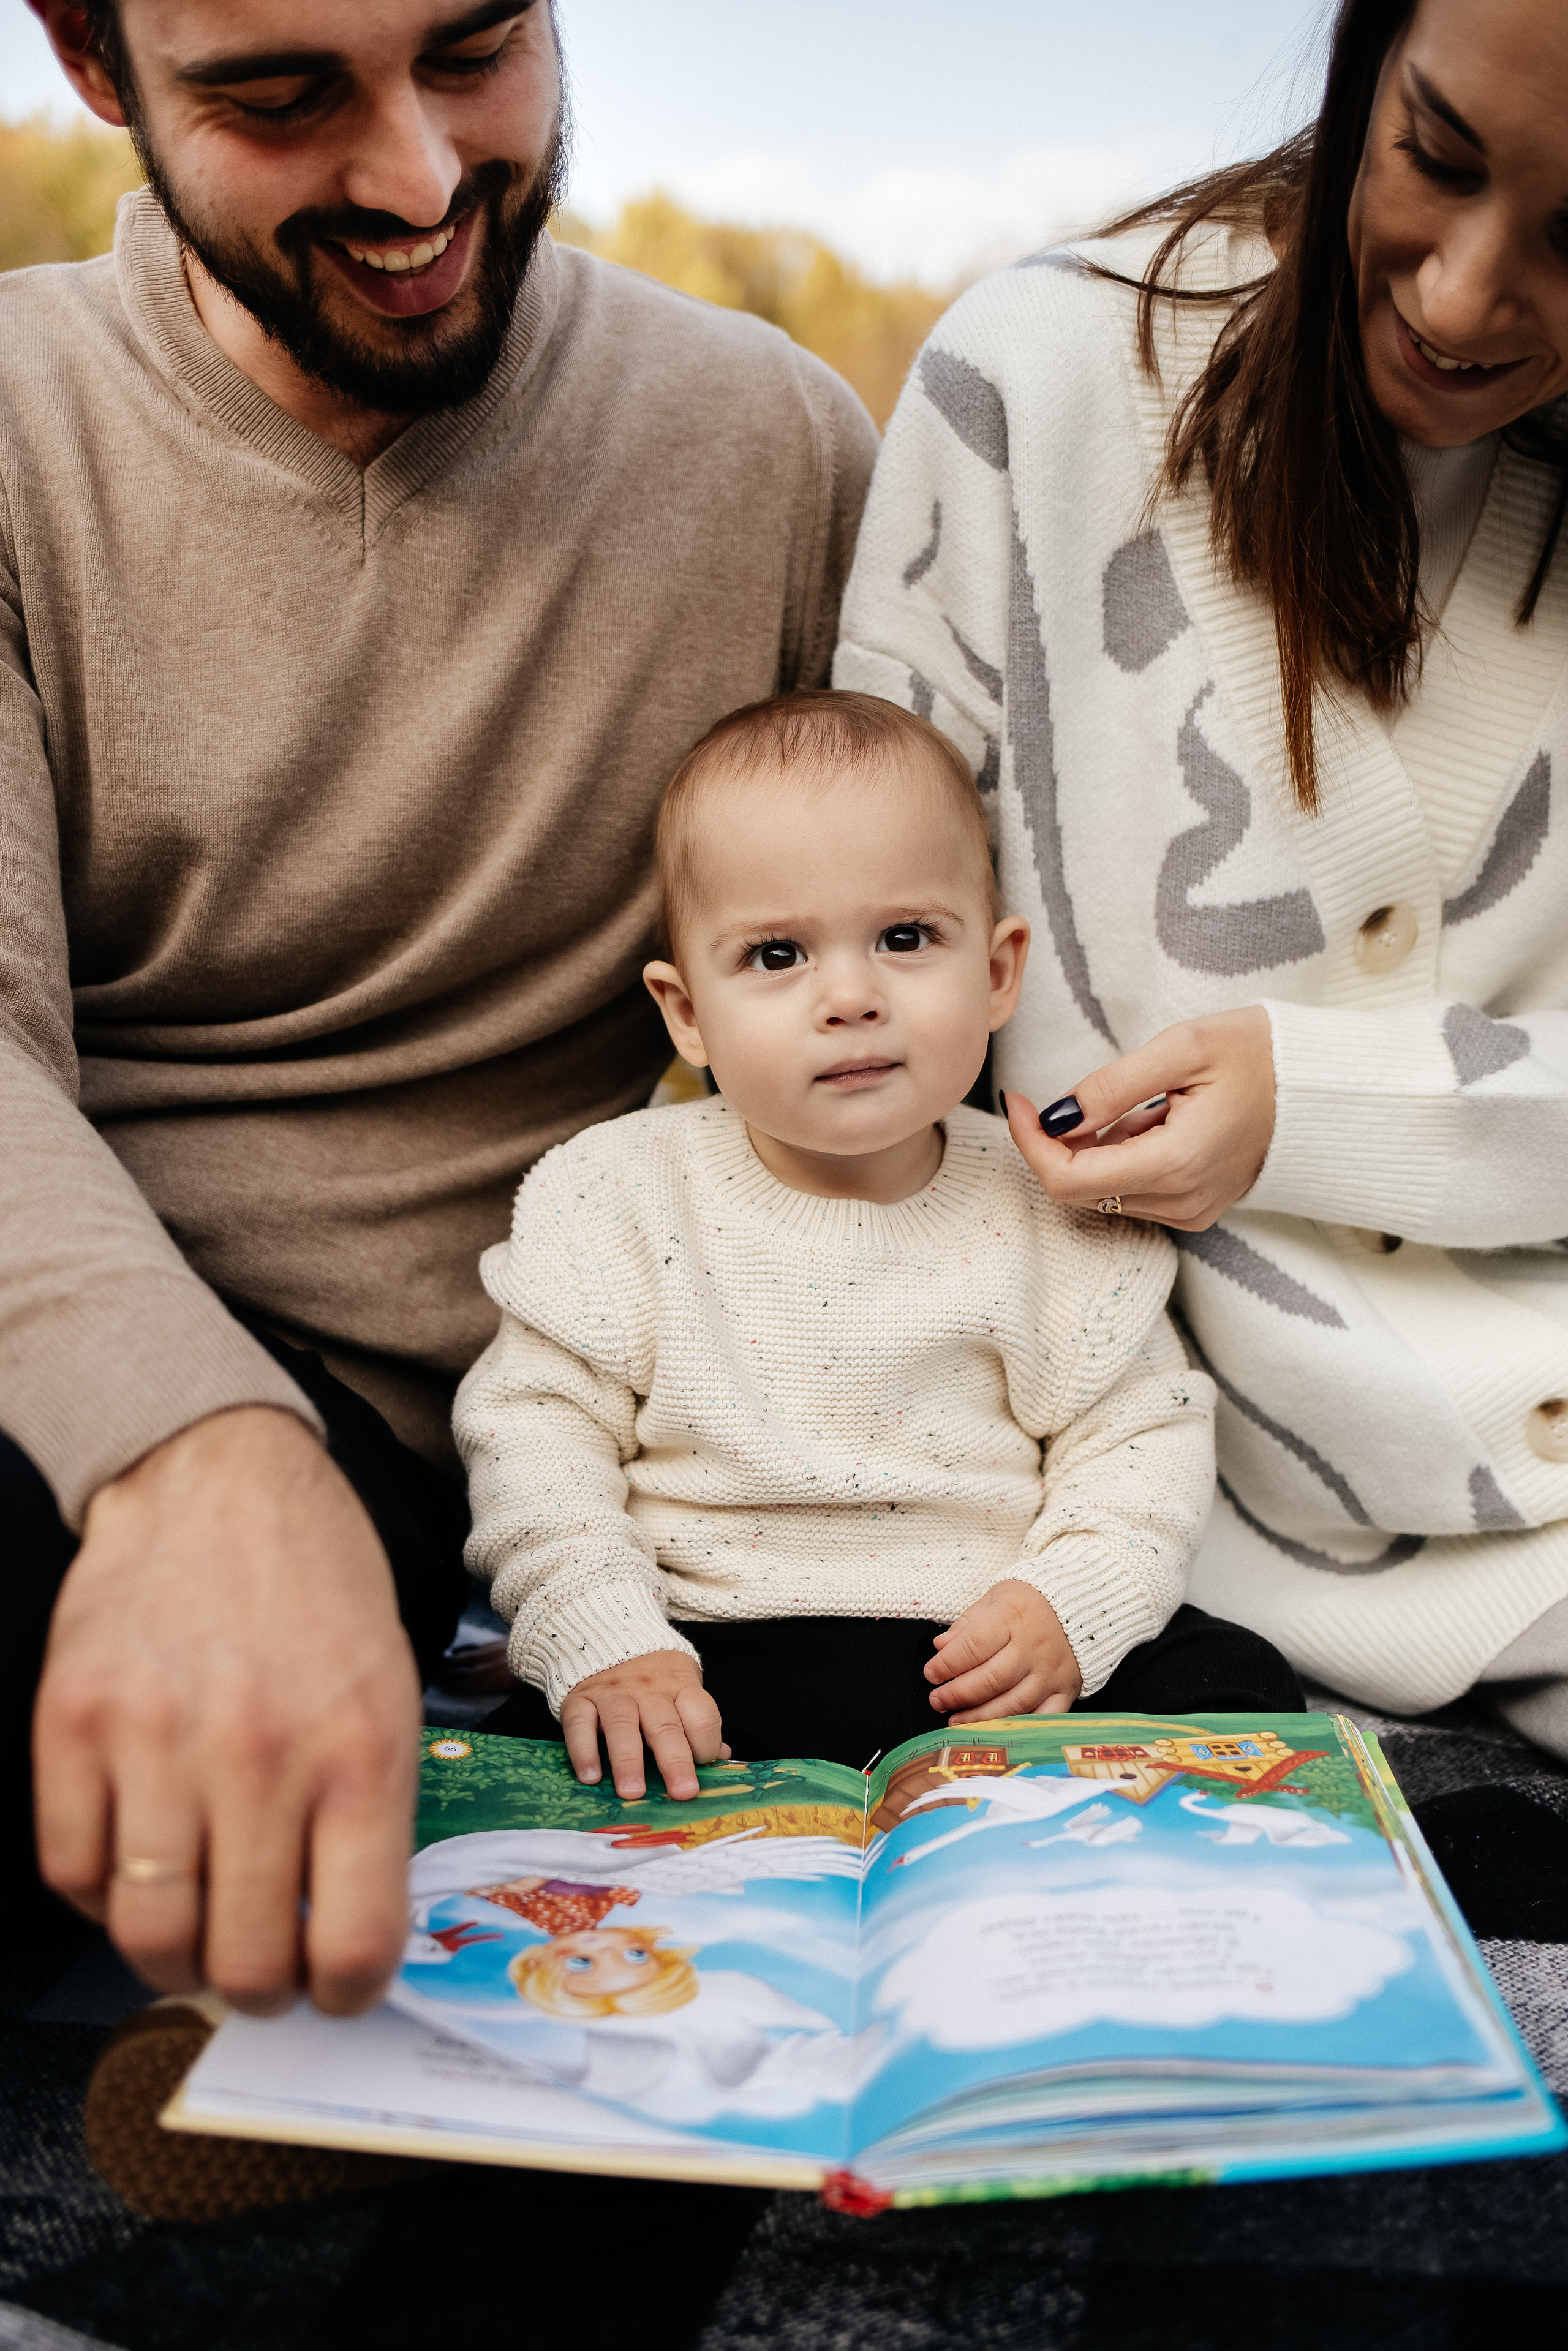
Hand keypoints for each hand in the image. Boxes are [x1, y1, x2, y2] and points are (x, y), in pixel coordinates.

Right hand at [34, 1407, 419, 2017]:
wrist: (220, 1475)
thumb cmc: (318, 1585)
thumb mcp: (387, 1688)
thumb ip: (369, 1809)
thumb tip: (346, 1931)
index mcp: (358, 1750)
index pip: (353, 1941)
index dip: (344, 1994)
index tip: (334, 1989)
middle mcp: (259, 1754)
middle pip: (245, 1960)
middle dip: (257, 1991)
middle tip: (261, 1972)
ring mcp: (157, 1740)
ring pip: (149, 1933)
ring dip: (174, 1960)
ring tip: (196, 1936)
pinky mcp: (73, 1722)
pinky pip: (72, 1871)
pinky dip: (102, 1895)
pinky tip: (137, 1864)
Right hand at [561, 1652, 729, 1800]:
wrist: (607, 1637)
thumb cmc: (653, 1676)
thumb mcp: (683, 1688)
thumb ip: (699, 1722)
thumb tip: (723, 1758)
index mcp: (679, 1686)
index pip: (701, 1713)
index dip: (706, 1742)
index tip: (704, 1766)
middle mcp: (647, 1689)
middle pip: (665, 1725)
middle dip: (675, 1760)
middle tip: (682, 1792)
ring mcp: (612, 1693)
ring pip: (622, 1725)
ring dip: (628, 1760)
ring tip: (633, 1792)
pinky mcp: (580, 1698)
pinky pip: (580, 1723)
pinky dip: (583, 1750)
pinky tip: (590, 1777)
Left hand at [925, 1580, 1082, 1722]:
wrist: (1080, 1605)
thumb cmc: (1029, 1602)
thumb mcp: (995, 1599)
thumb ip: (967, 1624)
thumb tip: (940, 1647)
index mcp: (1012, 1617)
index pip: (973, 1646)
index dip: (947, 1664)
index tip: (930, 1674)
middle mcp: (1033, 1647)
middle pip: (991, 1679)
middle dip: (958, 1694)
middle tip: (937, 1701)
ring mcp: (1051, 1672)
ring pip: (1013, 1703)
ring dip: (980, 1716)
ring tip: (955, 1719)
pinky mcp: (1065, 1690)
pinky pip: (1042, 1718)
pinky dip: (1019, 1728)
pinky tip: (995, 1732)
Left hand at [1002, 1007, 1275, 1230]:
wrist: (1321, 1087)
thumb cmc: (1259, 1055)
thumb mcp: (1183, 1047)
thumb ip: (1111, 1086)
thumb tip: (1055, 1117)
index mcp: (1176, 1164)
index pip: (1067, 1180)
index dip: (1029, 1142)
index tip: (1017, 1100)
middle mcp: (1182, 1201)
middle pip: (1079, 1191)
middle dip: (1055, 1146)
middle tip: (1056, 1096)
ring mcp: (1191, 1211)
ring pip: (1103, 1193)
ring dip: (1094, 1151)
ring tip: (1135, 1103)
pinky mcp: (1196, 1209)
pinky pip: (1133, 1193)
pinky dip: (1121, 1159)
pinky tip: (1151, 1123)